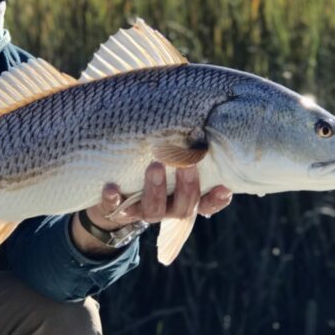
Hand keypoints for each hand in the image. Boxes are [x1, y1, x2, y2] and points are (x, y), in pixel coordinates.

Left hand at [72, 163, 232, 254]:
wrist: (116, 197)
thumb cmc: (154, 170)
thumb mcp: (173, 164)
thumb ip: (188, 151)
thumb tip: (205, 123)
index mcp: (183, 201)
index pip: (206, 205)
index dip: (216, 200)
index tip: (224, 187)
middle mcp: (166, 210)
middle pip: (183, 208)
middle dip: (187, 187)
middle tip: (187, 164)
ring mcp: (141, 211)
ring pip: (153, 209)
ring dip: (155, 188)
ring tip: (155, 166)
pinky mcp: (116, 209)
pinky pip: (113, 208)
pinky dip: (112, 199)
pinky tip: (111, 187)